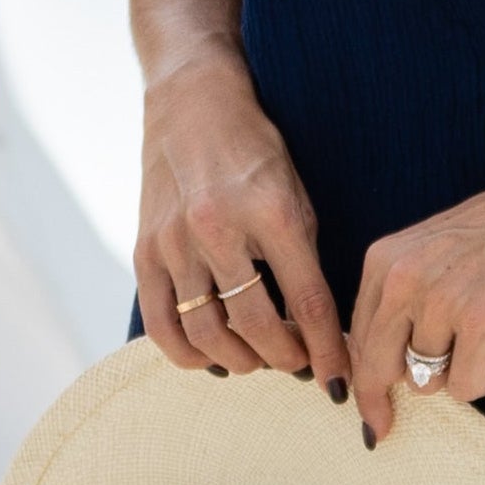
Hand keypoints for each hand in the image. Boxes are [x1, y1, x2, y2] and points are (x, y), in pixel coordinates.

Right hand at [134, 35, 350, 393]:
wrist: (192, 102)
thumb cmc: (256, 152)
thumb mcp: (297, 195)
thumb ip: (305, 260)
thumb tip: (317, 332)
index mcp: (272, 212)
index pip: (308, 302)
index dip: (327, 351)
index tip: (340, 382)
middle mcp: (220, 228)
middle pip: (257, 325)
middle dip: (286, 359)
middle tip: (300, 367)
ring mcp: (176, 241)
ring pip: (209, 332)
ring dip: (241, 360)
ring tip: (259, 360)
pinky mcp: (144, 250)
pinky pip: (161, 323)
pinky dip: (188, 355)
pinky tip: (211, 358)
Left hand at [349, 151, 484, 442]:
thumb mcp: (431, 253)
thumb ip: (402, 299)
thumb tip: (382, 369)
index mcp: (384, 260)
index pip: (357, 338)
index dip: (361, 383)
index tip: (366, 414)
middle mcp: (402, 279)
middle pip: (378, 369)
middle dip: (382, 402)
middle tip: (383, 429)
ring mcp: (441, 300)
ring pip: (427, 382)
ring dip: (458, 372)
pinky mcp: (481, 320)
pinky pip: (467, 387)